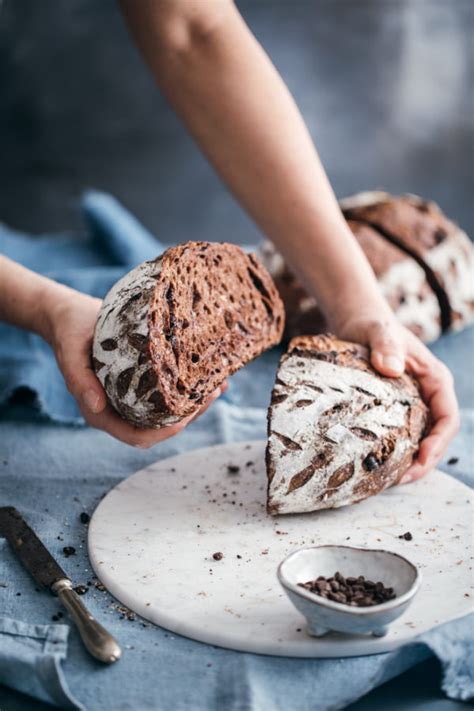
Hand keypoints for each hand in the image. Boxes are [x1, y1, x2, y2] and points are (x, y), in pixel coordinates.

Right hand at [42, 287, 225, 446]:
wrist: (71, 315)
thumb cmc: (70, 333)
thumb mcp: (70, 353)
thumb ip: (80, 380)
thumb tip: (97, 407)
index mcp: (101, 412)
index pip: (137, 436)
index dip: (163, 433)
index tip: (185, 416)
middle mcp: (120, 409)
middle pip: (160, 427)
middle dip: (189, 415)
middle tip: (211, 394)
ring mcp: (133, 396)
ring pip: (169, 411)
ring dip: (195, 403)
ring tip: (217, 385)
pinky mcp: (143, 381)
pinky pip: (169, 391)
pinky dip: (190, 386)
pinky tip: (210, 373)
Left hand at [332, 310, 459, 483]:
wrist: (358, 323)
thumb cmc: (372, 324)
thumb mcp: (378, 331)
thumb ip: (386, 345)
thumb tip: (391, 369)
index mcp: (435, 379)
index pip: (447, 418)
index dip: (438, 442)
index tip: (421, 458)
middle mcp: (429, 395)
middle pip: (436, 436)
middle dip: (423, 462)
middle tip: (399, 480)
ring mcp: (414, 404)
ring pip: (420, 440)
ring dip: (409, 463)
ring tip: (388, 481)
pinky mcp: (396, 410)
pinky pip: (401, 436)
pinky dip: (394, 453)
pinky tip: (377, 465)